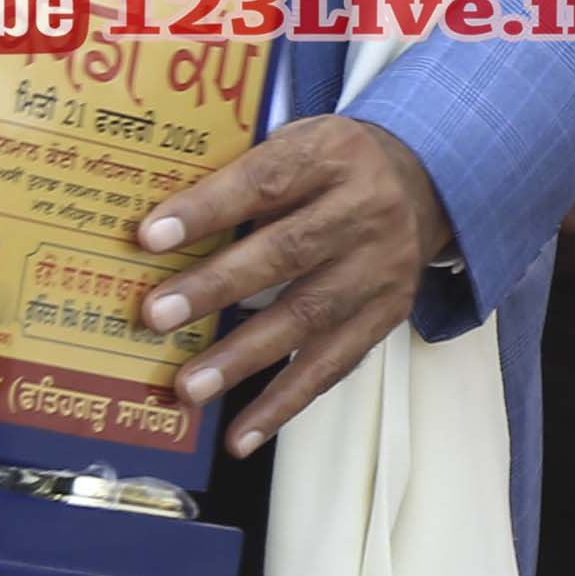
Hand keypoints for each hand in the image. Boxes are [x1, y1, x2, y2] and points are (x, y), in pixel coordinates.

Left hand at [135, 110, 455, 455]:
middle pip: (288, 251)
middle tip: (156, 316)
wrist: (424, 181)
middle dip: (218, 286)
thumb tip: (154, 231)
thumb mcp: (296, 143)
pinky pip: (333, 364)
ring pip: (309, 315)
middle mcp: (363, 210)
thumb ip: (241, 175)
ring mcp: (379, 267)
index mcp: (331, 156)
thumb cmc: (331, 167)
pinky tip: (241, 433)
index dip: (208, 208)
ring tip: (190, 386)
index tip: (150, 236)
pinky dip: (285, 401)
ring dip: (244, 357)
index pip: (266, 180)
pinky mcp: (385, 314)